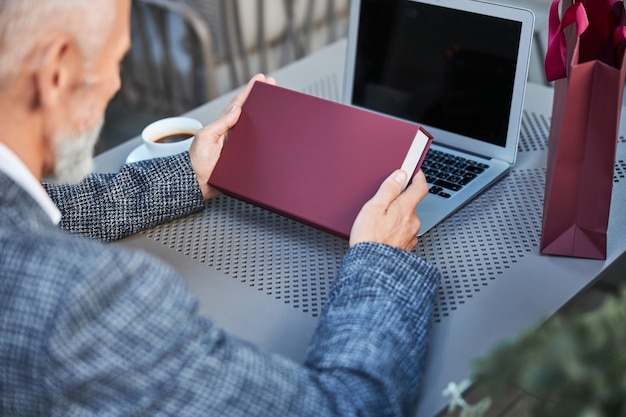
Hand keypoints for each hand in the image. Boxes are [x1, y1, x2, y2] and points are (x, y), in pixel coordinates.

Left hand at [189, 73, 275, 199]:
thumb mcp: (206, 138)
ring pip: (256, 128)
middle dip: (261, 99)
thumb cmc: (196, 162)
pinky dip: (266, 138)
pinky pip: (258, 147)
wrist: (197, 185)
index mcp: (222, 126)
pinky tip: (276, 133)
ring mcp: (239, 146)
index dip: (249, 91)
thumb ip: (221, 123)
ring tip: (278, 104)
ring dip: (266, 117)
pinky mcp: (244, 159)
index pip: (238, 104)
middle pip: (250, 113)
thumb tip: (237, 109)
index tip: (260, 80)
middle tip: (273, 86)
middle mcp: (232, 134)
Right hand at [349, 170, 428, 250]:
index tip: (414, 171)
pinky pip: (403, 233)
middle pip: (412, 204)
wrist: (372, 268)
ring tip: (379, 220)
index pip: (420, 187)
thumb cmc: (370, 239)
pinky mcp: (406, 248)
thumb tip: (400, 175)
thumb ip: (389, 189)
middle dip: (401, 200)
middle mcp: (413, 222)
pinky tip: (382, 234)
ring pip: (406, 220)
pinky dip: (395, 230)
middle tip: (386, 199)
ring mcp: (411, 236)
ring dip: (397, 217)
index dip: (418, 176)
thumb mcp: (374, 207)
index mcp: (406, 208)